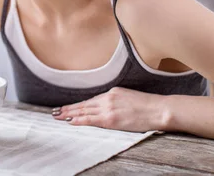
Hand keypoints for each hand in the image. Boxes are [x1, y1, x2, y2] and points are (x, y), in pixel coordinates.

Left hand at [52, 87, 168, 131]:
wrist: (158, 109)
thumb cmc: (148, 106)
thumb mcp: (129, 97)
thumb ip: (115, 101)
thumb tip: (105, 108)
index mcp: (112, 92)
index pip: (90, 100)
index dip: (77, 105)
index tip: (67, 107)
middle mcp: (107, 98)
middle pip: (84, 105)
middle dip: (68, 109)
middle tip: (55, 111)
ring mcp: (108, 108)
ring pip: (84, 112)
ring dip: (69, 114)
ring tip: (58, 116)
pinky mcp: (111, 119)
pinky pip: (91, 120)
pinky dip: (79, 120)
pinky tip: (71, 121)